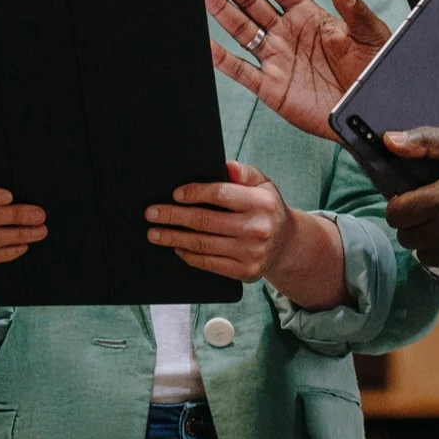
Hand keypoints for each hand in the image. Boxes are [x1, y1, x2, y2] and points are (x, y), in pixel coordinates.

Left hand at [148, 161, 314, 283]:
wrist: (287, 245)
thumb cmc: (266, 208)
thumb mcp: (263, 185)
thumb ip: (244, 173)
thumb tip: (225, 166)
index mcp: (262, 203)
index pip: (221, 194)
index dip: (195, 193)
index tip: (174, 194)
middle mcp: (258, 229)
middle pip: (205, 221)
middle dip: (173, 216)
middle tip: (151, 214)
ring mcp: (252, 253)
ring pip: (202, 244)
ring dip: (173, 238)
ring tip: (155, 233)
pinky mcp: (245, 272)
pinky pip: (209, 263)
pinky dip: (188, 255)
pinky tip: (176, 247)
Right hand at [202, 0, 393, 140]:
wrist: (369, 112)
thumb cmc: (372, 70)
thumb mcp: (371, 36)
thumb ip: (356, 12)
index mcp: (308, 15)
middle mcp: (286, 33)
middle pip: (252, 1)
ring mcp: (276, 59)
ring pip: (241, 29)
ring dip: (220, 10)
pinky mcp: (271, 87)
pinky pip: (241, 71)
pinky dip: (221, 59)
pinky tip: (205, 43)